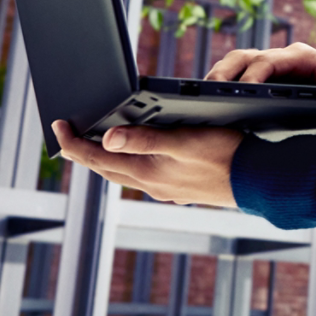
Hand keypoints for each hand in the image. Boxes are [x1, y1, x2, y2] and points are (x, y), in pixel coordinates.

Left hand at [53, 120, 241, 206]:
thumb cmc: (226, 155)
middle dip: (82, 152)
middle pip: (105, 168)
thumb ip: (145, 139)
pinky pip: (141, 177)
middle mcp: (152, 185)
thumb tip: (106, 139)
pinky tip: (134, 159)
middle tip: (65, 136)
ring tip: (92, 146)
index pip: (97, 157)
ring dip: (104, 160)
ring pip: (122, 174)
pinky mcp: (179, 189)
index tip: (56, 125)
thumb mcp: (184, 140)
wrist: (258, 180)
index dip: (73, 142)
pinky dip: (127, 165)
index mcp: (147, 172)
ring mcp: (165, 189)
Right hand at [206, 42, 315, 88]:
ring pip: (234, 63)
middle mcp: (280, 58)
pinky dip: (220, 85)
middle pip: (244, 57)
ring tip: (202, 96)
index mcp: (299, 57)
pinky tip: (209, 103)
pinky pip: (234, 75)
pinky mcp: (260, 78)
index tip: (240, 92)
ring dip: (217, 76)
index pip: (268, 60)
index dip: (252, 75)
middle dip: (225, 73)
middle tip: (210, 93)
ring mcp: (267, 66)